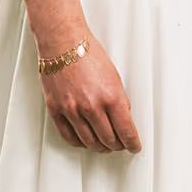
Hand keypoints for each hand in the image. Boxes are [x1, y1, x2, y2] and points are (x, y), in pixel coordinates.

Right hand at [40, 35, 141, 153]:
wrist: (64, 44)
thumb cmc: (89, 55)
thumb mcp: (114, 77)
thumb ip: (119, 100)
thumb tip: (123, 118)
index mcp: (111, 96)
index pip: (126, 130)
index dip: (132, 142)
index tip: (134, 146)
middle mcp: (92, 106)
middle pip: (108, 139)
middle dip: (118, 146)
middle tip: (121, 146)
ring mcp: (73, 110)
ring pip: (90, 142)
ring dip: (100, 147)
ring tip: (105, 146)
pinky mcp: (57, 111)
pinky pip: (70, 137)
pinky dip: (80, 143)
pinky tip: (86, 142)